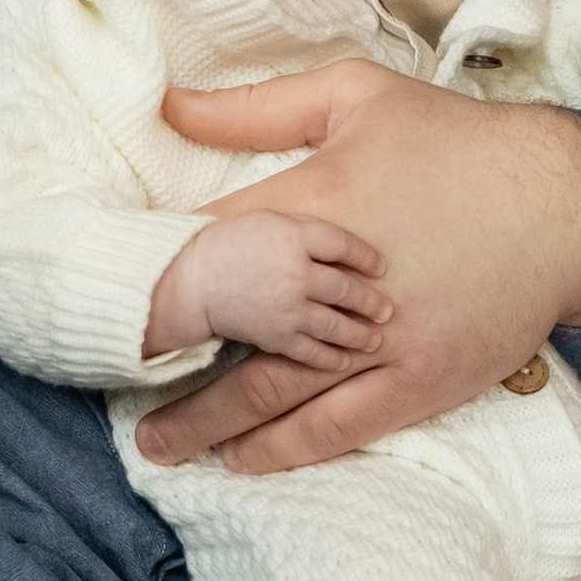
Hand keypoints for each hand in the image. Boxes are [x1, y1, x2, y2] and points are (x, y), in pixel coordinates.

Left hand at [132, 61, 580, 473]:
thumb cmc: (456, 140)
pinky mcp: (423, 379)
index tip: (107, 297)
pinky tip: (242, 458)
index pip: (209, 247)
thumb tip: (167, 105)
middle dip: (166, 368)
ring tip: (157, 442)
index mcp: (319, 201)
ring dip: (211, 422)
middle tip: (112, 387)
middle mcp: (343, 280)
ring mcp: (385, 340)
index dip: (154, 276)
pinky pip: (342, 426)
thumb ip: (257, 107)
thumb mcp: (357, 96)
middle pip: (232, 336)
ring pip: (277, 394)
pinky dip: (285, 447)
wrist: (564, 201)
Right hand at [144, 210, 391, 370]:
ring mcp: (288, 308)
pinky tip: (344, 361)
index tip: (382, 267)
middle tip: (388, 310)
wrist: (192, 281)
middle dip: (370, 301)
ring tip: (375, 338)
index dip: (367, 256)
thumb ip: (308, 231)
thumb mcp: (271, 219)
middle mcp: (297, 272)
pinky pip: (311, 351)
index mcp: (295, 236)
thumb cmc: (232, 243)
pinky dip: (331, 357)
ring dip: (359, 333)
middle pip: (346, 288)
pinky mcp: (276, 336)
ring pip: (336, 323)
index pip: (343, 244)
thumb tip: (345, 245)